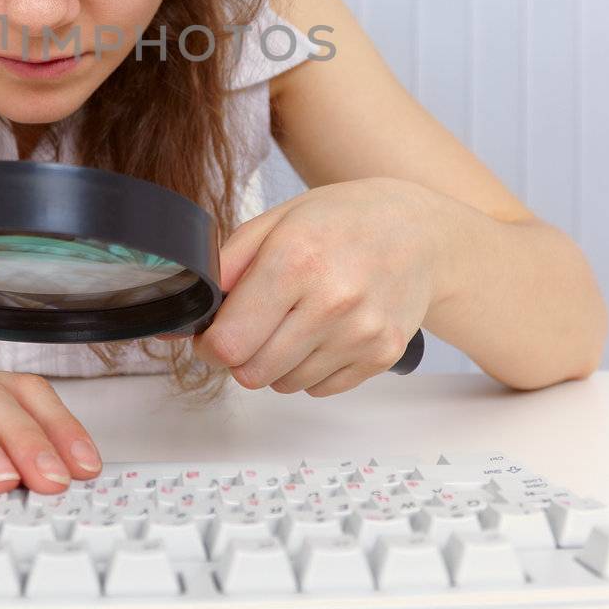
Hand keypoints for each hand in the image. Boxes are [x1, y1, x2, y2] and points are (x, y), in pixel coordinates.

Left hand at [191, 177, 439, 395]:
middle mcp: (332, 301)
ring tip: (293, 322)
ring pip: (285, 385)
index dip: (209, 346)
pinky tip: (322, 333)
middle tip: (251, 328)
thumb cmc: (343, 220)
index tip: (211, 337)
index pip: (230, 341)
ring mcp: (362, 332)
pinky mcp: (382, 355)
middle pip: (253, 373)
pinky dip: (310, 370)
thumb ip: (226, 265)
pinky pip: (321, 389)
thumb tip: (188, 312)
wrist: (419, 231)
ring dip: (276, 364)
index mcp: (295, 259)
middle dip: (240, 356)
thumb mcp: (276, 221)